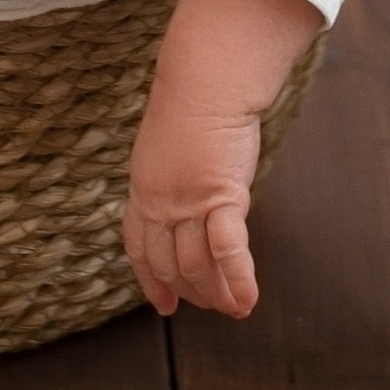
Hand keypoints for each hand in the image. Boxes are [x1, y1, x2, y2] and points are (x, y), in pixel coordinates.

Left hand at [120, 0, 321, 321]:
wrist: (206, 80)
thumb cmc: (193, 103)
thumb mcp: (168, 146)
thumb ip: (172, 175)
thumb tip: (188, 190)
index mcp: (142, 190)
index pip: (140, 249)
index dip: (151, 281)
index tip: (164, 304)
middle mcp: (159, 203)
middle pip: (171, 264)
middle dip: (192, 292)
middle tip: (213, 306)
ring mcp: (187, 204)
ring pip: (198, 265)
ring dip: (218, 294)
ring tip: (236, 309)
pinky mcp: (220, 197)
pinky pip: (228, 250)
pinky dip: (239, 279)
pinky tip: (249, 298)